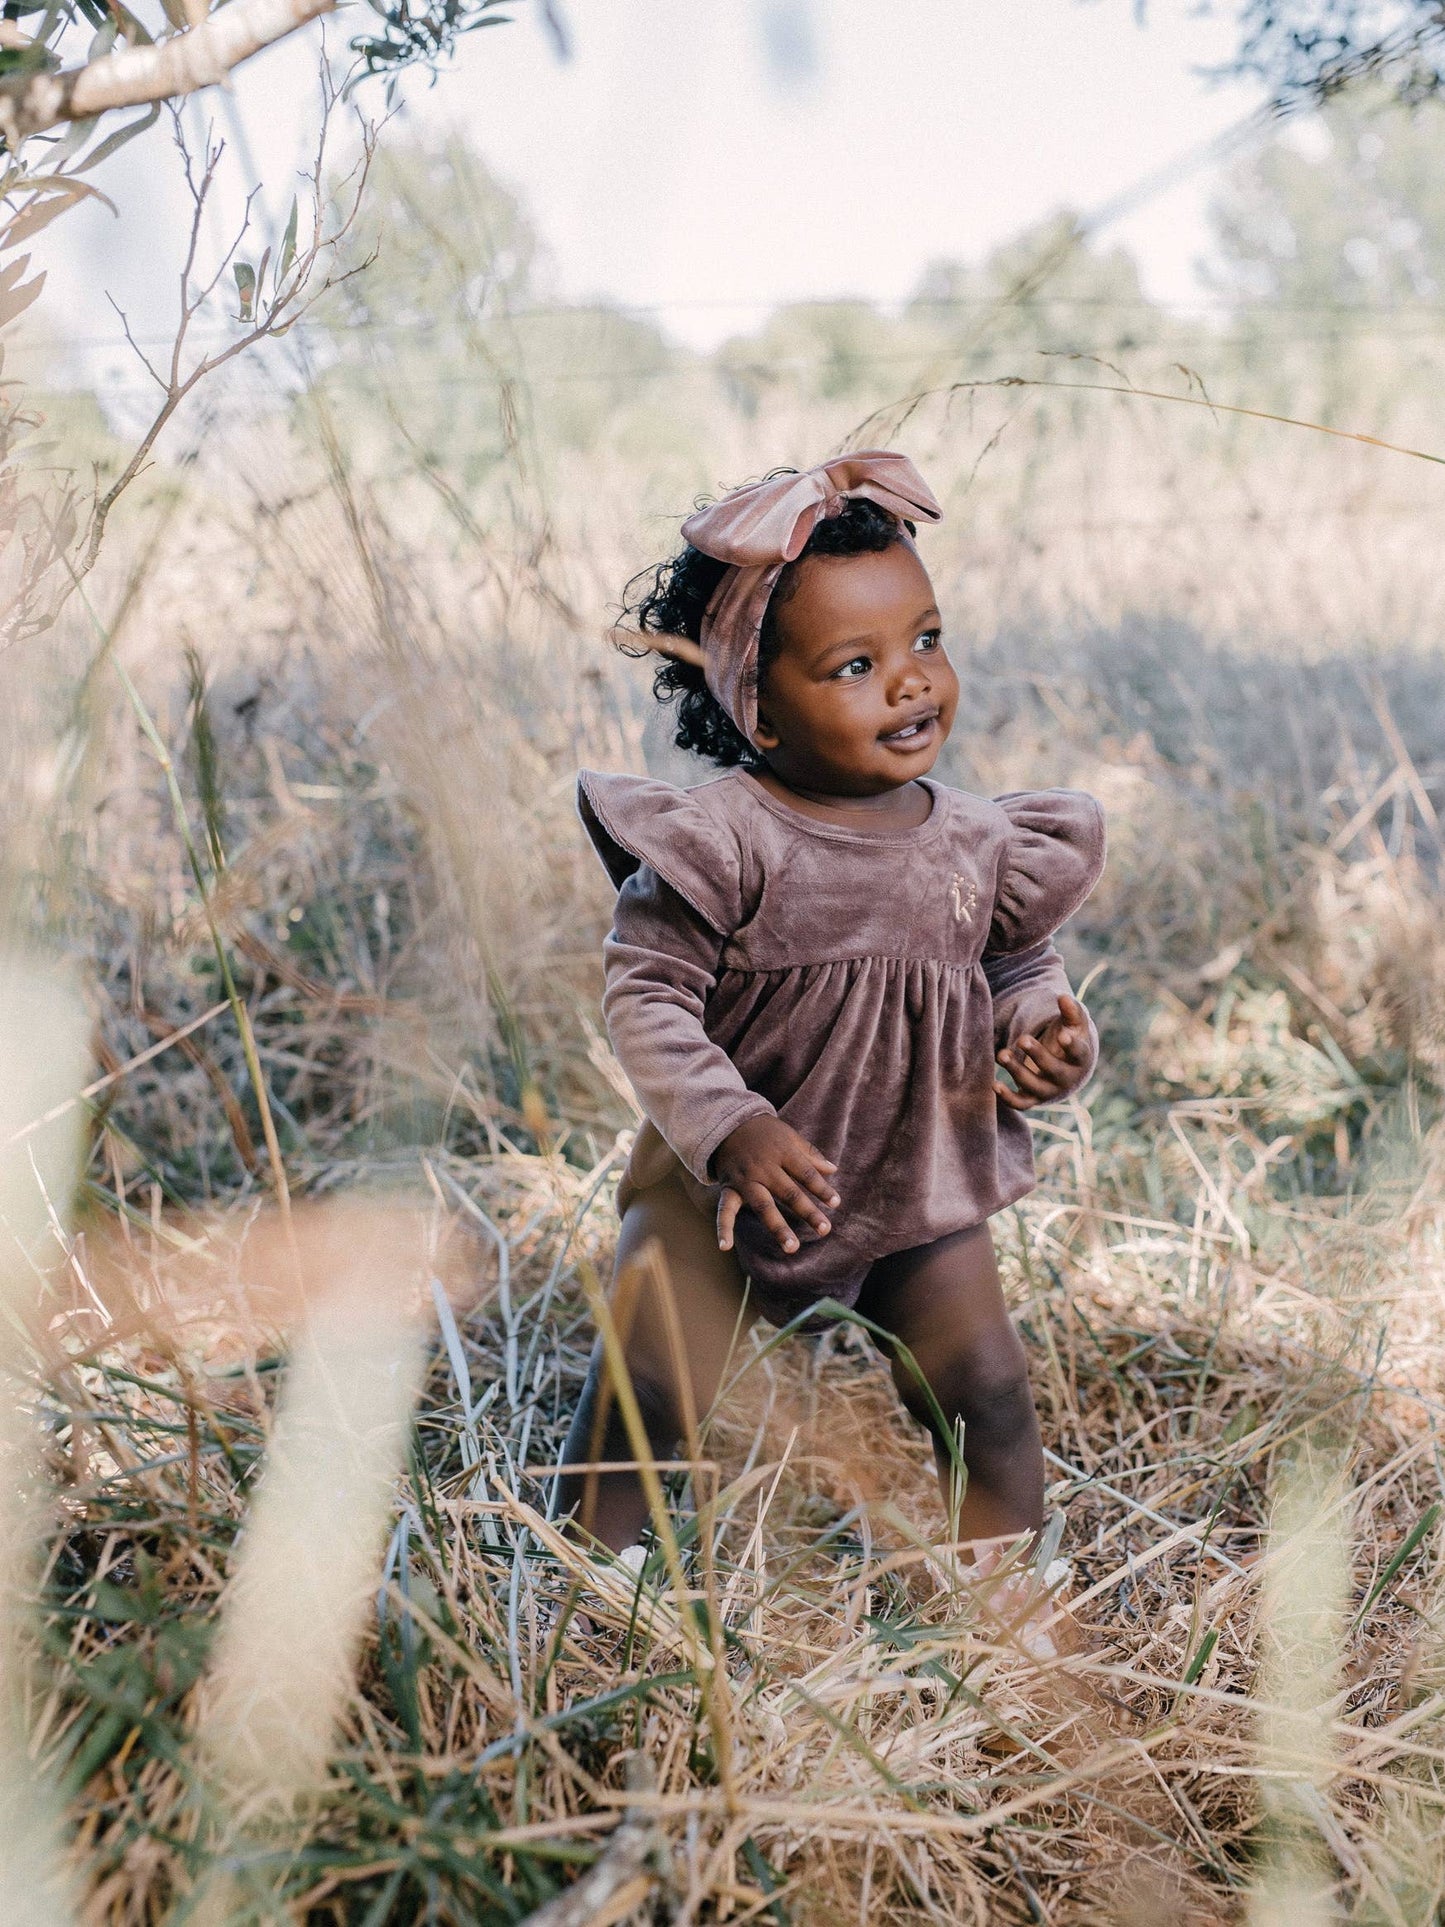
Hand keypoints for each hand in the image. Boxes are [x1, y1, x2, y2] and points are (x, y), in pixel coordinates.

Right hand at [713, 1115, 838, 1254]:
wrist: (726, 1123)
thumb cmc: (764, 1132)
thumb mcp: (789, 1135)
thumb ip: (810, 1153)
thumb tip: (833, 1169)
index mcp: (782, 1152)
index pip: (806, 1173)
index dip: (821, 1188)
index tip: (835, 1203)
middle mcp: (764, 1168)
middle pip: (789, 1193)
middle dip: (807, 1212)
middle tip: (824, 1229)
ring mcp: (745, 1180)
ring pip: (763, 1206)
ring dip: (778, 1227)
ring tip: (792, 1247)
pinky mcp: (728, 1188)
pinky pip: (724, 1209)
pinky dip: (723, 1228)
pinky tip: (724, 1246)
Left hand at [995, 994, 1092, 1111]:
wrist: (1066, 1067)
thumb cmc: (1069, 1037)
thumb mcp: (1074, 1024)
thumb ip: (1071, 1011)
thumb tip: (1063, 997)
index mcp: (1081, 1059)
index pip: (1079, 1054)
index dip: (1071, 1046)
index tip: (1063, 1035)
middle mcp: (1067, 1079)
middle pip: (1054, 1070)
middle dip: (1038, 1055)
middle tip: (1023, 1039)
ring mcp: (1050, 1091)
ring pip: (1034, 1086)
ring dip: (1017, 1071)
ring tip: (1002, 1054)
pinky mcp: (1033, 1098)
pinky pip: (1021, 1103)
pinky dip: (1008, 1098)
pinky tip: (994, 1084)